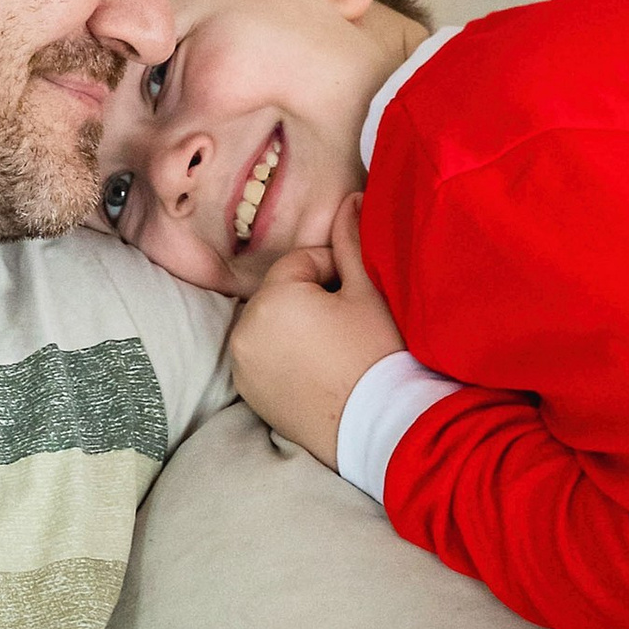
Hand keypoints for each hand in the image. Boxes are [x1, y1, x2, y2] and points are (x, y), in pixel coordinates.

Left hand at [227, 196, 402, 469]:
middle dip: (312, 299)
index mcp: (271, 299)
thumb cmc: (381, 355)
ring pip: (271, 324)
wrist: (386, 429)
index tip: (360, 300)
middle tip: (350, 323)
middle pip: (281, 293)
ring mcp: (242, 368)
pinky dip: (284, 357)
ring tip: (337, 348)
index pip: (301, 262)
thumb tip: (349, 199)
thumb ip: (351, 241)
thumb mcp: (369, 291)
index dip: (336, 274)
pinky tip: (321, 372)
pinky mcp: (249, 397)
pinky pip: (263, 358)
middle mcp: (243, 332)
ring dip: (297, 327)